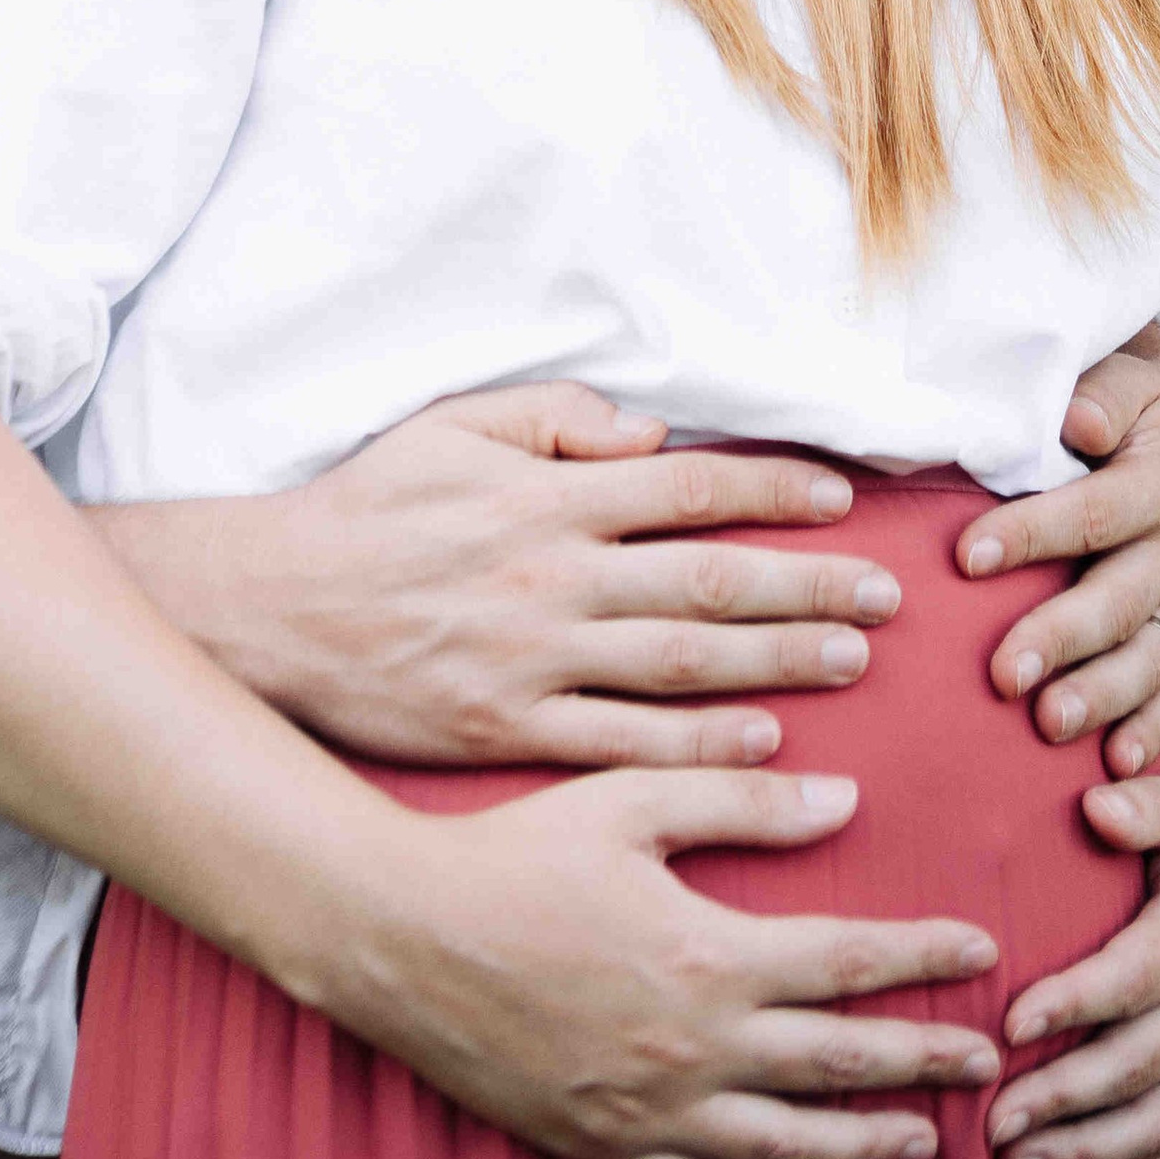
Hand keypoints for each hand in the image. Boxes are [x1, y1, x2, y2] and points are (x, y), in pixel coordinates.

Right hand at [106, 382, 900, 769]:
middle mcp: (555, 575)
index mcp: (547, 495)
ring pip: (683, 663)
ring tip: (854, 658)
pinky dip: (700, 743)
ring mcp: (536, 659)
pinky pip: (625, 741)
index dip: (773, 493)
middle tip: (887, 595)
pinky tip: (765, 743)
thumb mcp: (453, 426)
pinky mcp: (511, 729)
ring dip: (779, 661)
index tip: (843, 500)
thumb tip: (652, 431)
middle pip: (708, 581)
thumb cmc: (368, 508)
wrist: (272, 608)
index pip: (689, 488)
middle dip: (808, 585)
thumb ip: (555, 416)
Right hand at [335, 764, 1001, 1158]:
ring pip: (787, 1148)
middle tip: (988, 1063)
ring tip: (923, 1141)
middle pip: (841, 1065)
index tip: (984, 949)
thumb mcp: (629, 800)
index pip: (850, 964)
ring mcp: (649, 1111)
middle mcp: (695, 1048)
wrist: (401, 936)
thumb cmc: (513, 850)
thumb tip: (847, 803)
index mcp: (711, 955)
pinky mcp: (601, 1146)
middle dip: (925, 1063)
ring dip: (865, 1144)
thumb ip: (740, 800)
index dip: (925, 957)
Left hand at [955, 327, 1159, 771]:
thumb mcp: (1127, 373)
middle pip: (1119, 601)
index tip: (965, 556)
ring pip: (1147, 657)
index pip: (1092, 512)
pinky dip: (1149, 730)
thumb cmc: (1132, 396)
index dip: (1030, 534)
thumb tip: (1079, 417)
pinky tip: (1113, 763)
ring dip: (1100, 696)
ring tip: (1048, 725)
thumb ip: (1101, 393)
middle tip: (1002, 675)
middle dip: (1060, 639)